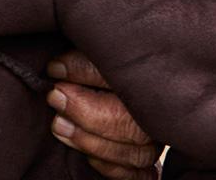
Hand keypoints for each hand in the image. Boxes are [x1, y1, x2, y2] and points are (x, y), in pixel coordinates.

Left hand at [47, 51, 161, 178]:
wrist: (120, 79)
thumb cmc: (99, 60)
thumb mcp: (93, 47)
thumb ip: (83, 54)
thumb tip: (55, 69)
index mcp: (152, 73)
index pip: (120, 73)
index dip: (83, 72)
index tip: (53, 68)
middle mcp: (162, 110)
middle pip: (133, 122)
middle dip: (87, 113)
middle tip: (55, 97)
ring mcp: (159, 138)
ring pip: (137, 153)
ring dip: (92, 142)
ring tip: (58, 126)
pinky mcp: (150, 160)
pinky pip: (141, 175)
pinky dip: (114, 169)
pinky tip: (89, 156)